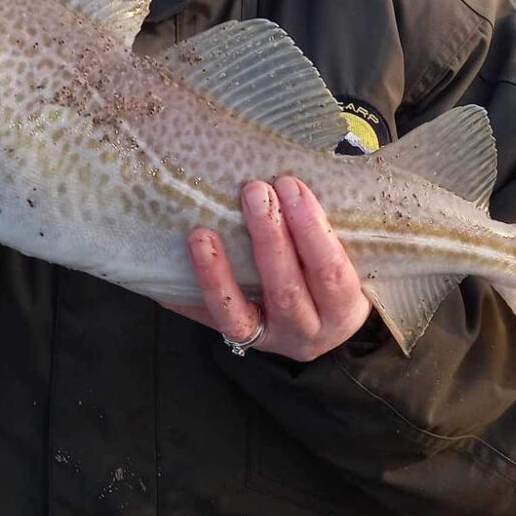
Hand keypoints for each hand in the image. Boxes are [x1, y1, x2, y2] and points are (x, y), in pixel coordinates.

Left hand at [167, 176, 370, 361]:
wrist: (325, 328)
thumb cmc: (335, 278)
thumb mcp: (350, 259)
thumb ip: (329, 227)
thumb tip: (292, 174)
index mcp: (343, 308)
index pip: (329, 269)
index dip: (310, 227)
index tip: (290, 185)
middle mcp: (307, 330)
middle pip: (285, 289)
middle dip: (268, 237)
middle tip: (253, 190)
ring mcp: (269, 340)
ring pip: (239, 315)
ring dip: (217, 272)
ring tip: (200, 233)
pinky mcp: (239, 341)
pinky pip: (207, 323)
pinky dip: (186, 300)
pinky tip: (165, 275)